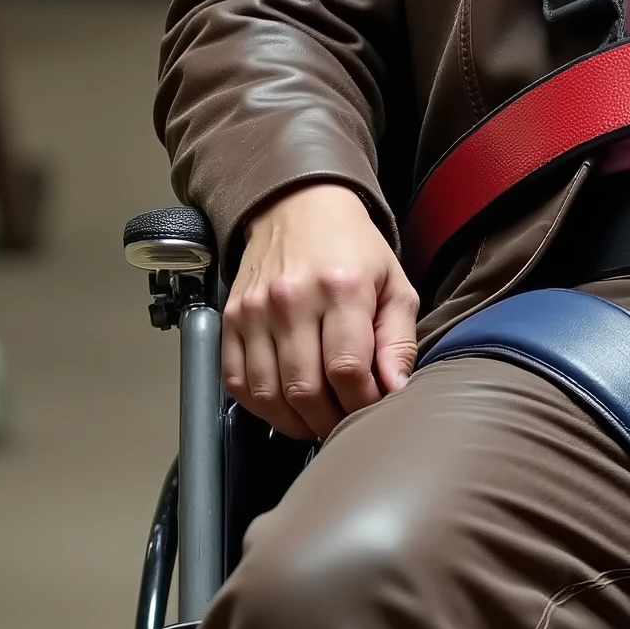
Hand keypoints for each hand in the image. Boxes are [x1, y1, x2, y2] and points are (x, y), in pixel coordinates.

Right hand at [223, 184, 417, 440]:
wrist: (298, 207)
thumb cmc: (352, 247)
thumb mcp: (394, 285)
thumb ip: (398, 341)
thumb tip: (395, 389)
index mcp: (340, 289)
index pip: (347, 371)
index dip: (362, 404)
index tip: (373, 408)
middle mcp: (291, 300)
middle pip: (305, 390)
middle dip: (331, 421)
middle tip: (347, 421)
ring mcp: (254, 311)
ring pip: (268, 395)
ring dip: (296, 421)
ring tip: (319, 419)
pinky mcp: (230, 319)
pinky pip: (237, 383)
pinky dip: (261, 406)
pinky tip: (286, 405)